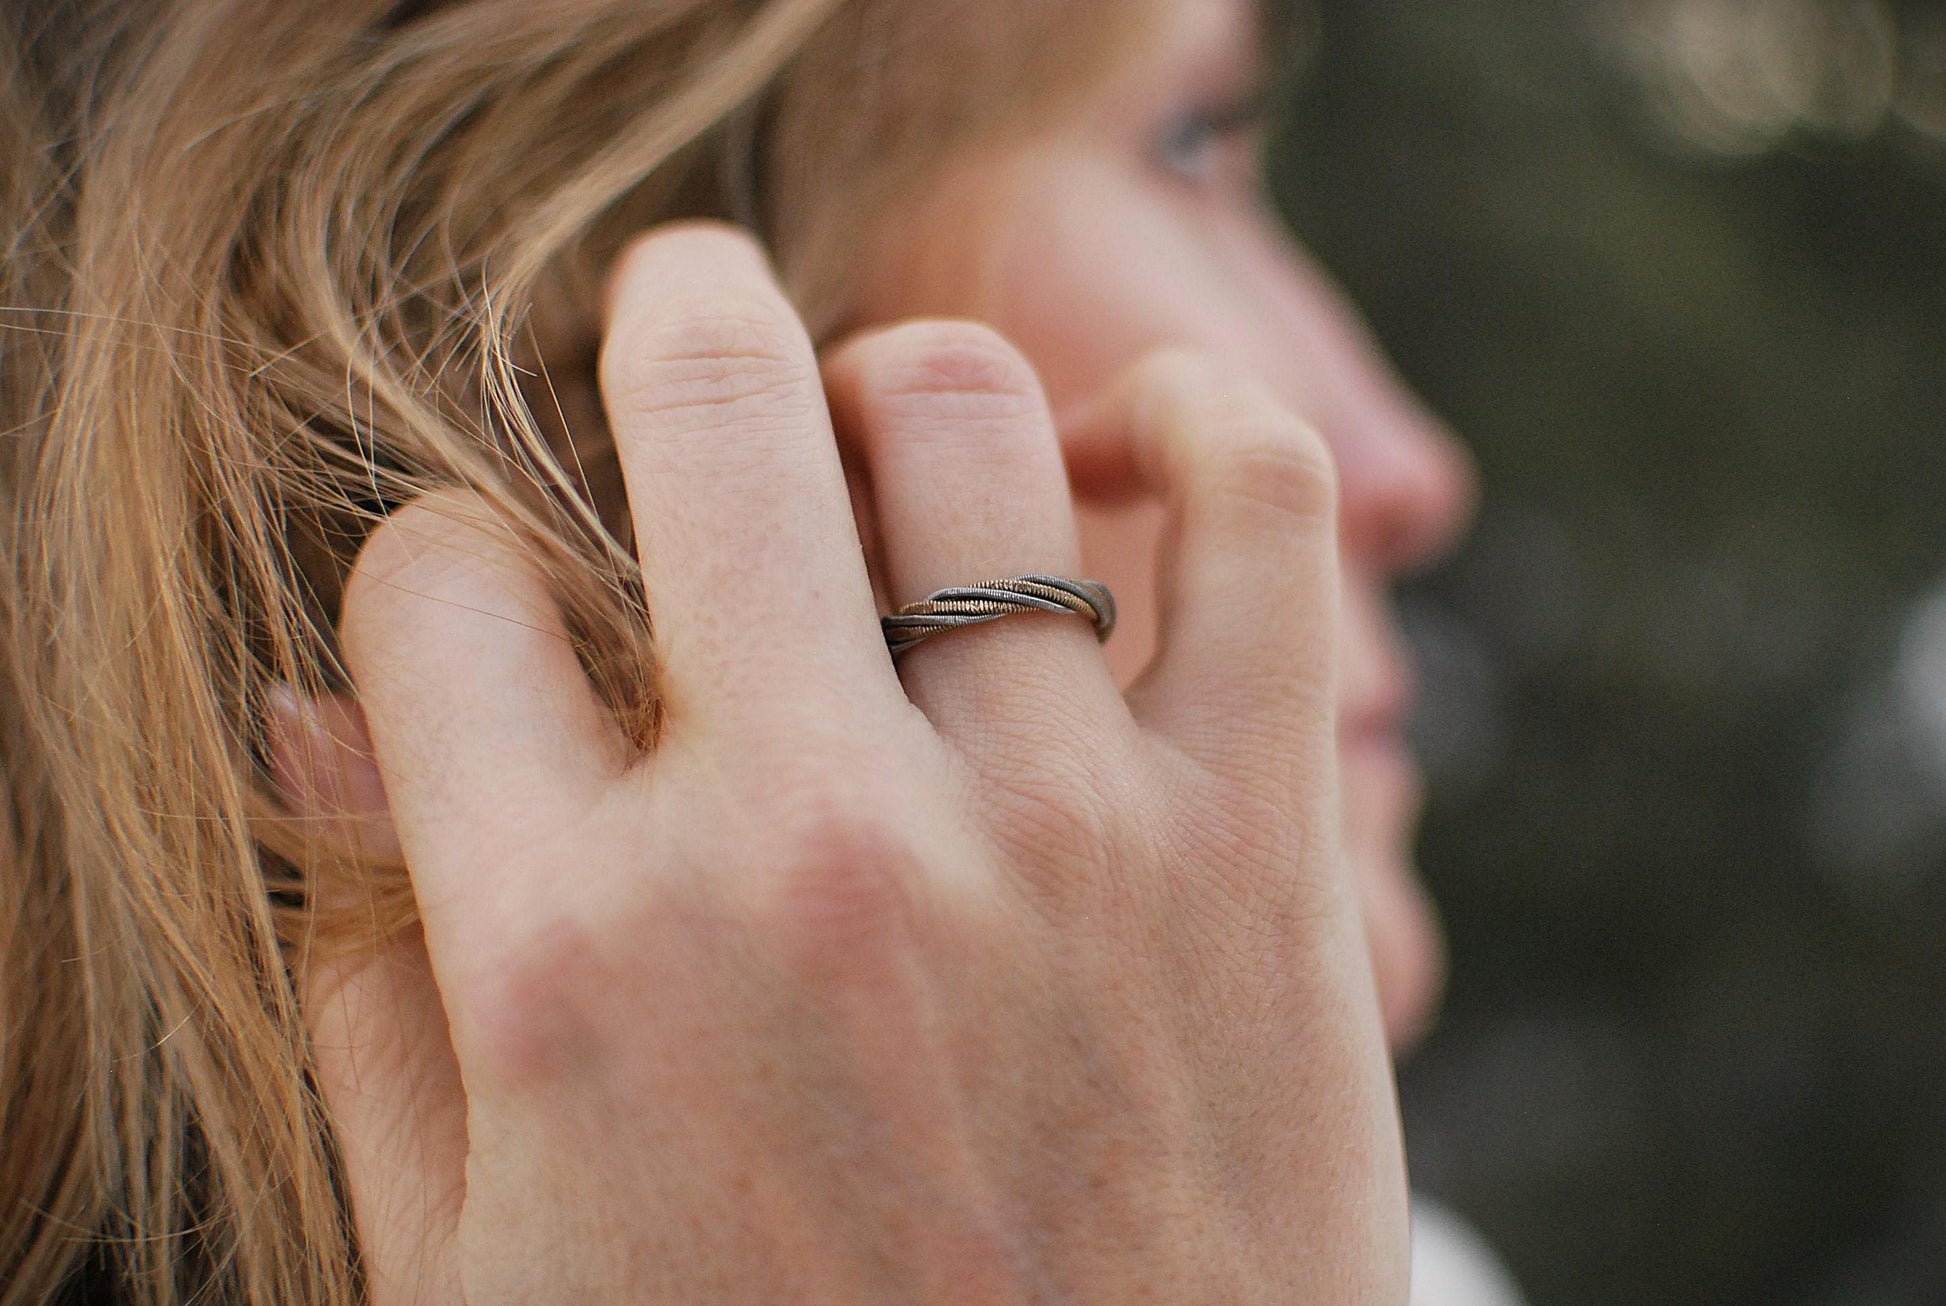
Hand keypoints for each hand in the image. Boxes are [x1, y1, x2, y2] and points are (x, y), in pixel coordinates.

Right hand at [287, 223, 1406, 1302]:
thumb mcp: (486, 1264)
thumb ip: (377, 998)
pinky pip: (1263, 509)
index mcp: (571, 964)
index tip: (514, 626)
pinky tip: (1128, 462)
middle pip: (701, 406)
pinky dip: (1204, 422)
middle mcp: (805, 857)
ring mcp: (1051, 837)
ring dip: (899, 393)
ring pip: (957, 414)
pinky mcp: (1261, 852)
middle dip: (668, 326)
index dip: (456, 581)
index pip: (439, 592)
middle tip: (682, 332)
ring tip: (894, 466)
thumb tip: (327, 727)